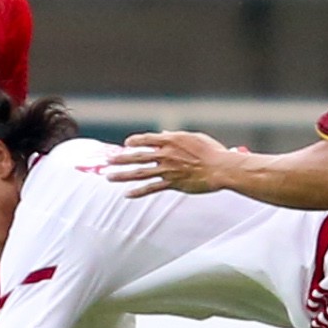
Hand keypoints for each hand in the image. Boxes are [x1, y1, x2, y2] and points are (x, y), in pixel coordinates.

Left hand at [105, 131, 240, 197]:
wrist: (220, 168)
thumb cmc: (212, 151)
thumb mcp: (194, 138)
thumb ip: (176, 136)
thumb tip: (164, 133)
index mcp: (171, 140)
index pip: (147, 139)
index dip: (135, 141)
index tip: (126, 144)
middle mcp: (165, 154)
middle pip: (137, 156)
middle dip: (120, 158)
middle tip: (108, 160)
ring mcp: (167, 170)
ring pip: (140, 173)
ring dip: (122, 175)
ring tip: (109, 177)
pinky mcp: (172, 184)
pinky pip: (151, 188)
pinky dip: (138, 192)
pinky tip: (127, 194)